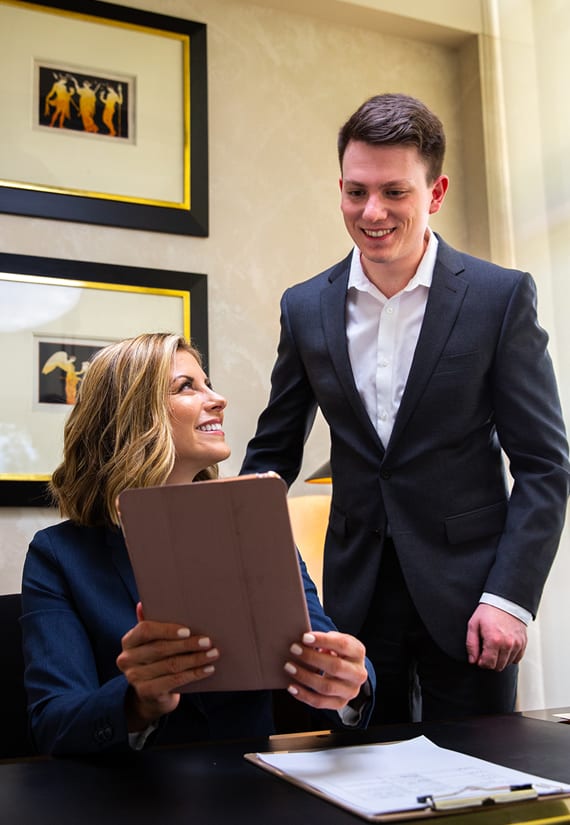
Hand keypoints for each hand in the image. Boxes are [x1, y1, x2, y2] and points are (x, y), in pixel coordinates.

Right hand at [116, 603, 218, 730]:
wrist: (152, 694)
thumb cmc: (156, 658)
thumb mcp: (152, 641)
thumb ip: (151, 623)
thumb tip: (144, 603)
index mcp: (129, 641)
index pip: (145, 630)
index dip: (167, 630)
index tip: (188, 630)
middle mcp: (127, 659)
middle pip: (161, 649)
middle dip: (188, 644)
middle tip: (208, 641)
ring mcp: (134, 678)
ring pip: (171, 665)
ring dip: (196, 659)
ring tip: (213, 654)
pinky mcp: (146, 692)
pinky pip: (174, 681)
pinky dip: (194, 674)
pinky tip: (208, 669)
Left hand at [284, 631, 367, 710]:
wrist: (349, 672)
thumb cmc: (338, 652)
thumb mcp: (337, 641)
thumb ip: (325, 639)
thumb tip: (303, 639)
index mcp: (358, 653)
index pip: (342, 645)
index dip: (323, 640)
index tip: (304, 637)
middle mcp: (358, 673)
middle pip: (335, 667)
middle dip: (311, 658)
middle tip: (293, 649)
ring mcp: (350, 691)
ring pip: (326, 687)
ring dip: (304, 677)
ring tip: (289, 667)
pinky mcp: (340, 703)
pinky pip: (320, 702)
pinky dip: (304, 695)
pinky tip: (292, 687)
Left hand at [465, 603, 526, 669]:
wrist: (505, 601)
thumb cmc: (488, 612)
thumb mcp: (473, 625)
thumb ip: (471, 645)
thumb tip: (472, 661)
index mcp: (494, 640)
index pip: (488, 664)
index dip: (481, 662)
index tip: (479, 656)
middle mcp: (507, 644)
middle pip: (498, 666)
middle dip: (490, 662)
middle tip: (485, 651)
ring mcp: (517, 644)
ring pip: (507, 664)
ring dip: (500, 659)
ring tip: (494, 647)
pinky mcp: (523, 642)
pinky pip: (516, 658)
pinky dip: (510, 656)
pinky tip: (503, 647)